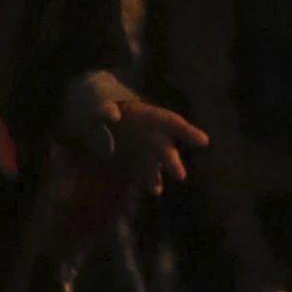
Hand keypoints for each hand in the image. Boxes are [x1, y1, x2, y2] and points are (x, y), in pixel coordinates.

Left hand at [78, 81, 206, 198]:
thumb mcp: (95, 100)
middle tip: (180, 176)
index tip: (204, 142)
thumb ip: (103, 108)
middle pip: (163, 146)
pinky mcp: (129, 159)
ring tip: (156, 190)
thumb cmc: (95, 101)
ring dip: (155, 176)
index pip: (170, 122)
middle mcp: (148, 131)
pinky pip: (140, 170)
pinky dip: (146, 180)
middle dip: (171, 161)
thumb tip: (113, 114)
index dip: (187, 132)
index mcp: (145, 114)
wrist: (87, 112)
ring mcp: (140, 146)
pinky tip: (153, 190)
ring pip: (154, 162)